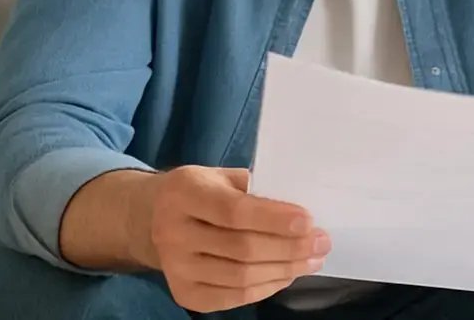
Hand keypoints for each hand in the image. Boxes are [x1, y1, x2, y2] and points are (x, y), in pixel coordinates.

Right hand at [131, 166, 329, 312]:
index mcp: (184, 193)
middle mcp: (173, 232)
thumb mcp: (219, 176)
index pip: (234, 211)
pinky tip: (286, 274)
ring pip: (240, 277)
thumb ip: (253, 190)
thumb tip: (299, 213)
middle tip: (322, 242)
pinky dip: (266, 288)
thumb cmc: (200, 192)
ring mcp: (175, 267)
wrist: (151, 218)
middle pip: (241, 248)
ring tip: (312, 260)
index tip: (308, 221)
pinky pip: (233, 297)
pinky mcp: (183, 293)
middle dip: (289, 247)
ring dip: (284, 270)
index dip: (274, 218)